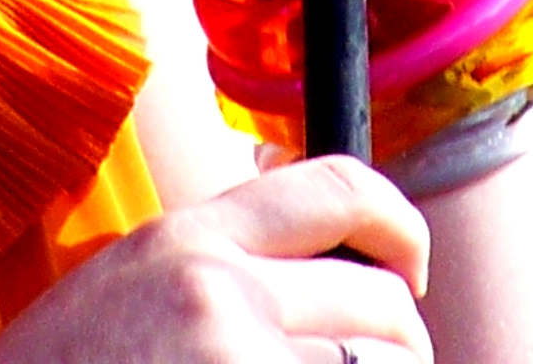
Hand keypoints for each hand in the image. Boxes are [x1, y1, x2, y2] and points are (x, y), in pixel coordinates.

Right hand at [0, 156, 432, 362]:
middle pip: (382, 303)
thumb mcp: (122, 296)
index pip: (336, 187)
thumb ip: (209, 271)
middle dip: (393, 349)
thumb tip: (325, 271)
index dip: (399, 226)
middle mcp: (219, 285)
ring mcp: (241, 359)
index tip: (410, 269)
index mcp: (184, 239)